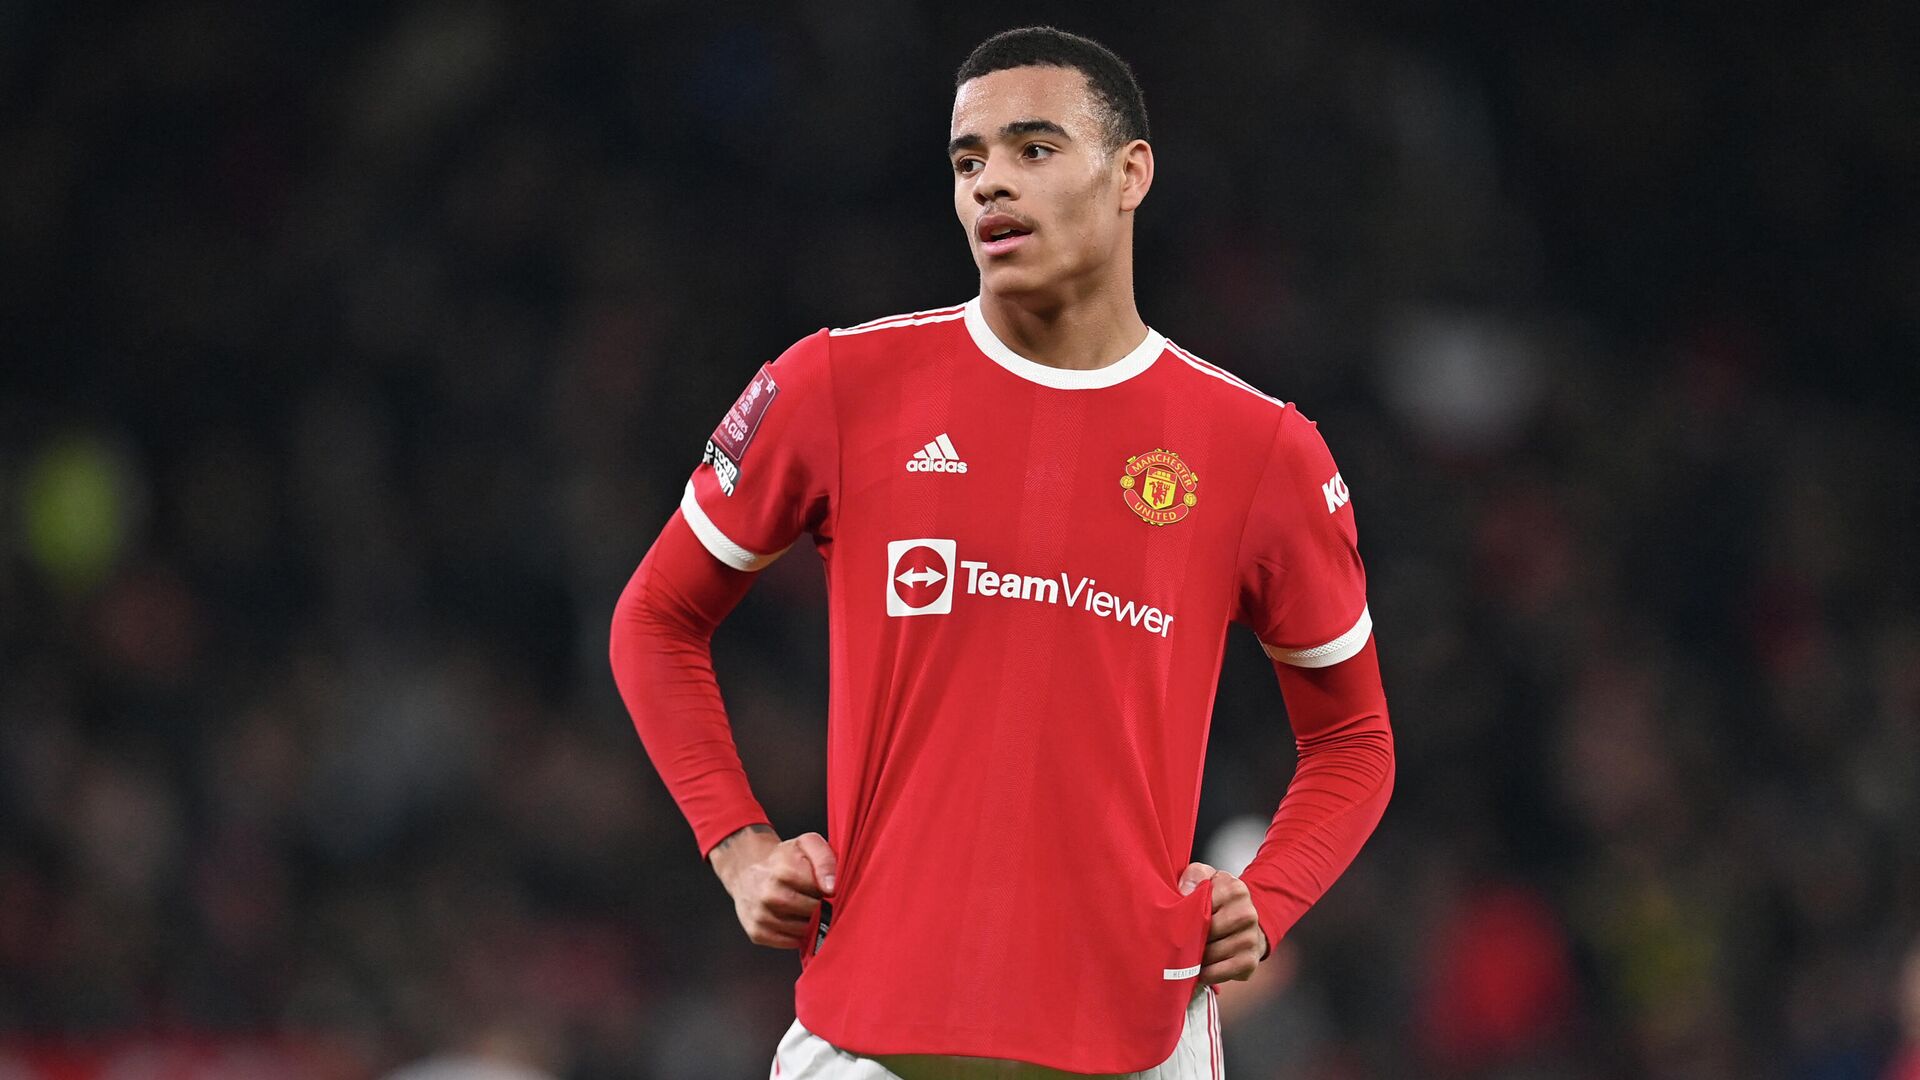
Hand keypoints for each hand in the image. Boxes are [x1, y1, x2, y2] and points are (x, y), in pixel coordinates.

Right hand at [708, 825, 837, 948]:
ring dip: (810, 923)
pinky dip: (797, 935)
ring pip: (801, 930)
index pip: (819, 891)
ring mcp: (760, 915)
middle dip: (821, 908)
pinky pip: (788, 942)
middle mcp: (768, 894)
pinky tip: (795, 921)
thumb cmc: (783, 859)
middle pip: (811, 912)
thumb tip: (831, 888)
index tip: (825, 887)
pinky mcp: (756, 932)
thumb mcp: (806, 845)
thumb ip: (824, 859)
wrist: (746, 869)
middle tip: (817, 899)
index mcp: (783, 870)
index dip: (828, 891)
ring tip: (805, 909)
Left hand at [1179, 861, 1267, 984]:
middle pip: (1205, 931)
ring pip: (1210, 954)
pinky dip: (1204, 973)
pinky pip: (1219, 973)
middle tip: (1174, 939)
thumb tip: (1184, 891)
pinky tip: (1197, 968)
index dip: (1184, 914)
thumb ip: (1194, 876)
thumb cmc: (1219, 899)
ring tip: (1184, 953)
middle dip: (1187, 937)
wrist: (1246, 920)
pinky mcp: (1249, 961)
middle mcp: (1247, 914)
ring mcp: (1250, 939)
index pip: (1201, 904)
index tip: (1175, 918)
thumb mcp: (1206, 878)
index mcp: (1235, 890)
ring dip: (1194, 957)